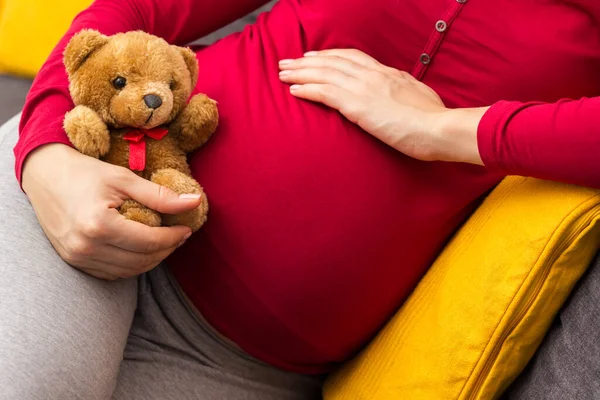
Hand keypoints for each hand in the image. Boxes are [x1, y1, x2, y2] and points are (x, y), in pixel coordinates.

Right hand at [22, 144, 201, 279]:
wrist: (44, 175)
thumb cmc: (85, 172)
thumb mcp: (124, 178)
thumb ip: (160, 195)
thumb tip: (194, 202)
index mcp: (99, 225)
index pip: (150, 242)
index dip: (173, 237)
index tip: (187, 229)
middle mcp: (86, 247)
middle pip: (141, 261)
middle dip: (166, 250)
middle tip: (178, 235)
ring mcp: (78, 258)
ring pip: (129, 271)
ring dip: (151, 260)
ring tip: (163, 242)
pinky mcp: (74, 262)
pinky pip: (112, 273)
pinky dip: (132, 265)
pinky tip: (141, 249)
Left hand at [279, 49, 484, 163]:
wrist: (439, 128)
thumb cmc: (434, 120)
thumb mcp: (419, 98)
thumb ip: (403, 93)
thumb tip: (399, 96)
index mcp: (388, 73)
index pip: (352, 57)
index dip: (330, 55)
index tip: (314, 56)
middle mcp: (373, 75)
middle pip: (332, 62)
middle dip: (307, 60)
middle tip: (287, 61)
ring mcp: (364, 88)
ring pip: (324, 73)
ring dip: (300, 72)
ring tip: (282, 72)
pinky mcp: (357, 105)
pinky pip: (325, 93)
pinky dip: (306, 89)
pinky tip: (293, 89)